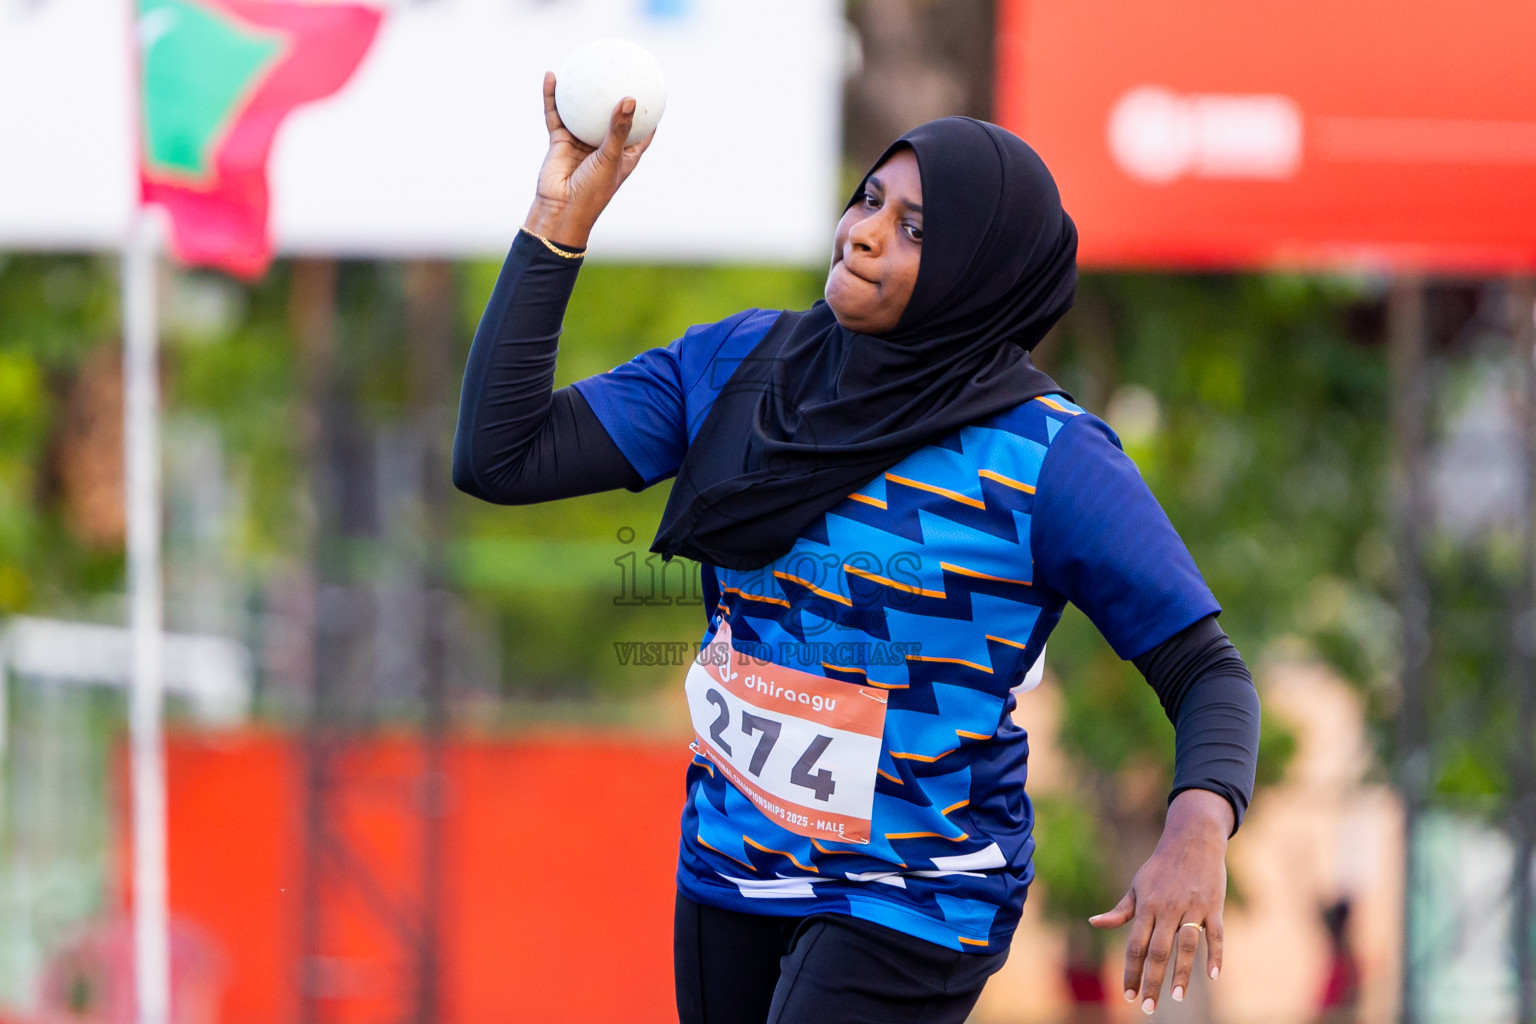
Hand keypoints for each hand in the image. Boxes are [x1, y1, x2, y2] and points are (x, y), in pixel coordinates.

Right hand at [524, 71, 655, 249]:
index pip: (642, 132)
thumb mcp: (611, 158)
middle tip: (622, 71)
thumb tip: (630, 98)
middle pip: (611, 116)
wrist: (561, 210)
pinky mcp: (560, 141)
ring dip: (582, 92)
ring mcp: (580, 142)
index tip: (656, 93)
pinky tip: (553, 76)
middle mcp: (603, 147)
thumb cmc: (593, 191)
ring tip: (586, 65)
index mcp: (624, 155)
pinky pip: (556, 114)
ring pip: (582, 111)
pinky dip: (553, 97)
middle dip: (615, 95)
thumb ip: (619, 129)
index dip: (649, 114)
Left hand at [1088, 789, 1232, 1014]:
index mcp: (1146, 906)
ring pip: (1186, 946)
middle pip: (1157, 951)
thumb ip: (1120, 910)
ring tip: (1176, 997)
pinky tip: (1213, 976)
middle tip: (1147, 1006)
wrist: (1192, 839)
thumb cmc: (1160, 867)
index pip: (1135, 945)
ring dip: (1181, 974)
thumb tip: (1093, 923)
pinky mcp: (1213, 906)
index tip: (1127, 994)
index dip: (1130, 970)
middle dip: (1151, 981)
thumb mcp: (1137, 886)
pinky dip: (1216, 955)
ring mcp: (1192, 908)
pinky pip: (1215, 934)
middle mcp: (1167, 909)